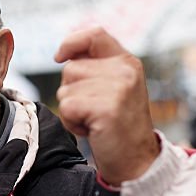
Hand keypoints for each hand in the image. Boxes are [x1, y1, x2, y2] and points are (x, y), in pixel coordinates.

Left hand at [55, 27, 160, 184]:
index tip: (59, 57)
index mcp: (127, 62)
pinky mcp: (107, 108)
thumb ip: (95, 68)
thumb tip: (63, 54)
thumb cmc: (118, 126)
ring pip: (66, 90)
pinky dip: (72, 123)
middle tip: (94, 110)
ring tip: (94, 120)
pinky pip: (67, 107)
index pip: (94, 34)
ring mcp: (118, 88)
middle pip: (71, 68)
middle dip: (71, 92)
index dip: (71, 42)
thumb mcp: (113, 88)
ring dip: (72, 109)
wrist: (136, 161)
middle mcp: (125, 70)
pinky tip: (92, 130)